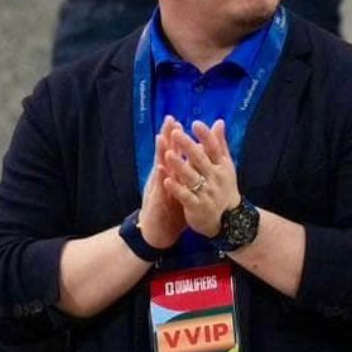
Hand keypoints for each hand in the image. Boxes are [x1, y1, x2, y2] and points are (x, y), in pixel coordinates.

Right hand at [137, 118, 187, 247]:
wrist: (158, 232)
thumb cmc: (170, 208)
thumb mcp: (179, 188)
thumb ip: (185, 171)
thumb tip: (193, 156)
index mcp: (170, 174)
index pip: (172, 152)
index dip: (173, 137)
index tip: (177, 119)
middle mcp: (163, 179)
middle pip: (164, 155)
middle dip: (167, 138)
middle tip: (170, 120)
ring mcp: (159, 189)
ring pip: (160, 169)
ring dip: (161, 155)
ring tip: (162, 139)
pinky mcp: (158, 202)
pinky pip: (161, 190)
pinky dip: (162, 180)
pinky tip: (162, 170)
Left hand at [161, 117, 241, 238]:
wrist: (229, 219)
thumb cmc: (223, 187)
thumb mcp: (225, 165)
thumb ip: (220, 144)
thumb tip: (219, 122)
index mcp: (222, 166)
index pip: (214, 148)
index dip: (206, 136)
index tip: (195, 123)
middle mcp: (216, 177)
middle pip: (201, 160)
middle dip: (188, 146)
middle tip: (175, 133)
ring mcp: (207, 192)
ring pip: (192, 177)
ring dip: (180, 166)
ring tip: (168, 155)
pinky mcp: (198, 206)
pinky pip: (186, 196)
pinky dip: (176, 189)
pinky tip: (166, 182)